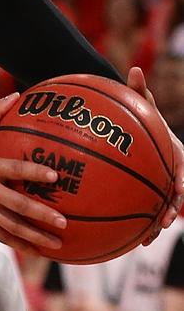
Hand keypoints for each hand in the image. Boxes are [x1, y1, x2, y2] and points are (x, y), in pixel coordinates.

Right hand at [0, 93, 66, 253]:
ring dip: (35, 237)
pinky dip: (19, 245)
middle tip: (63, 222)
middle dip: (41, 215)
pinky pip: (0, 235)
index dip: (34, 172)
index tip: (55, 176)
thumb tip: (14, 94)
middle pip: (16, 205)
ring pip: (11, 226)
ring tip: (56, 243)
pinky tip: (36, 251)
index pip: (14, 169)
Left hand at [126, 66, 183, 240]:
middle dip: (171, 209)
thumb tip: (135, 68)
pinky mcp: (152, 196)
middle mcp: (174, 174)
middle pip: (176, 196)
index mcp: (177, 155)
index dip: (181, 182)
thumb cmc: (143, 119)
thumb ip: (140, 91)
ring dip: (157, 225)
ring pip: (165, 209)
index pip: (182, 170)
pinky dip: (143, 227)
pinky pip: (150, 213)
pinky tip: (132, 241)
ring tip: (146, 240)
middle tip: (163, 221)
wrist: (141, 135)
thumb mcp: (143, 105)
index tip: (177, 192)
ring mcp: (164, 187)